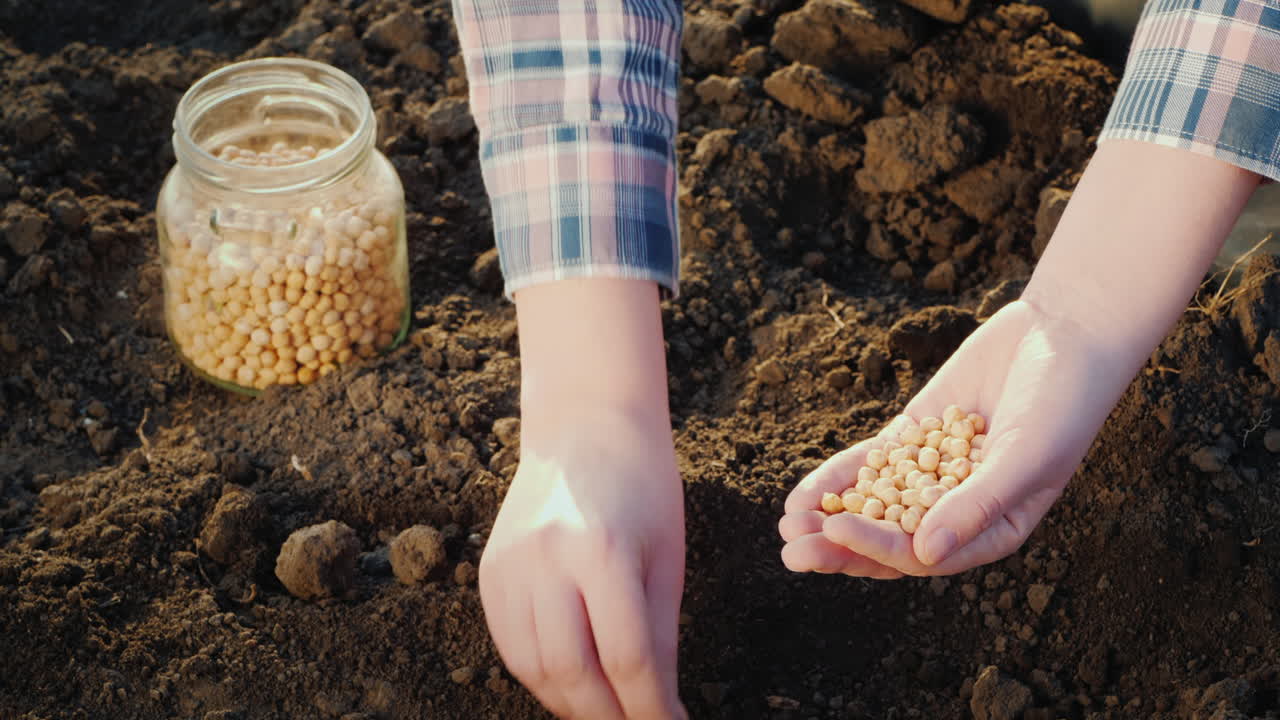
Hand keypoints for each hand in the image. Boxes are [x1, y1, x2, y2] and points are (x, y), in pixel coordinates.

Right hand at [479, 410, 685, 718]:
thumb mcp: (667, 558)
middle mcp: (546, 560)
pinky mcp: (489, 572)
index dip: (652, 708)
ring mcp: (509, 566)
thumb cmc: (642, 488)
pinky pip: (510, 646)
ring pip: (533, 670)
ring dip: (572, 704)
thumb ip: (660, 636)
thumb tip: (663, 706)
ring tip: (607, 709)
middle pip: (573, 673)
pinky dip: (540, 677)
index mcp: (602, 551)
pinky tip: (572, 681)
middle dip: (610, 717)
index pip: (627, 659)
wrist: (585, 426)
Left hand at [778, 299, 1130, 575]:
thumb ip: (977, 505)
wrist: (1063, 334)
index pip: (926, 554)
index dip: (879, 547)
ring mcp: (932, 472)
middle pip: (891, 538)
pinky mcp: (914, 436)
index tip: (836, 531)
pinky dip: (837, 478)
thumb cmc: (1062, 403)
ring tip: (786, 526)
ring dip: (830, 517)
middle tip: (792, 552)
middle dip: (841, 547)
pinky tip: (802, 494)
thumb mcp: (1026, 457)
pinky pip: (870, 464)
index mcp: (993, 530)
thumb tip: (925, 555)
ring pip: (874, 504)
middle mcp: (959, 509)